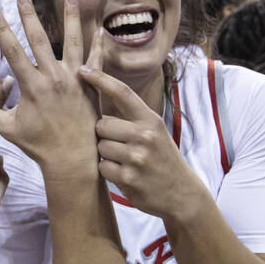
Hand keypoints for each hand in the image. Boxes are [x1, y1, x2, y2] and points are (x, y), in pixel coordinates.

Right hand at [0, 0, 100, 173]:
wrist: (74, 159)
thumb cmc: (41, 145)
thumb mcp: (10, 129)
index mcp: (32, 86)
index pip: (12, 51)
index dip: (1, 29)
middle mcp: (53, 77)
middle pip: (39, 39)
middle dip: (28, 15)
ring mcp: (75, 79)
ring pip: (72, 41)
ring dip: (70, 16)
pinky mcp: (91, 84)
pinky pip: (96, 59)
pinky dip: (97, 42)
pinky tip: (99, 27)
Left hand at [78, 65, 200, 218]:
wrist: (181, 194)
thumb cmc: (162, 160)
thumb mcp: (155, 133)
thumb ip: (132, 119)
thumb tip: (99, 103)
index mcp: (151, 120)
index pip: (123, 93)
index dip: (101, 79)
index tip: (83, 70)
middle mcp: (144, 136)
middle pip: (101, 124)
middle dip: (104, 134)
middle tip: (120, 146)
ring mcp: (136, 158)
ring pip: (100, 147)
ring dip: (106, 154)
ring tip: (125, 161)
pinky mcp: (128, 178)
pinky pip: (102, 167)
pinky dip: (108, 171)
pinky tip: (124, 174)